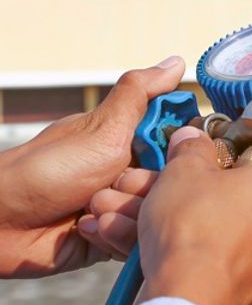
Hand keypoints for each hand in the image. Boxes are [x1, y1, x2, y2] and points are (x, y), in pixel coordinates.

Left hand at [0, 56, 184, 277]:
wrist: (0, 220)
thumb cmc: (48, 168)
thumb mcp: (103, 126)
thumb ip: (141, 94)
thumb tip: (176, 61)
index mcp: (132, 142)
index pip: (181, 145)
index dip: (181, 152)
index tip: (167, 154)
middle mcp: (131, 173)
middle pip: (173, 184)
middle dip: (146, 187)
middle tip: (115, 182)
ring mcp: (122, 207)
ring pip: (157, 216)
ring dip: (126, 214)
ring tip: (92, 211)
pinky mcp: (112, 241)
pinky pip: (137, 243)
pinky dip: (114, 238)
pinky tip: (87, 230)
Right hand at [137, 126, 251, 304]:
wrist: (188, 299)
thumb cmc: (198, 230)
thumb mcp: (186, 170)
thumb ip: (191, 149)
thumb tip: (191, 139)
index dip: (217, 156)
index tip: (192, 158)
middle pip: (225, 197)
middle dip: (173, 191)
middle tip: (140, 185)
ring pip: (210, 227)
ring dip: (160, 218)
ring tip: (115, 212)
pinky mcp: (247, 287)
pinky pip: (207, 256)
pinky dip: (171, 247)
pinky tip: (122, 236)